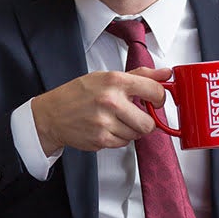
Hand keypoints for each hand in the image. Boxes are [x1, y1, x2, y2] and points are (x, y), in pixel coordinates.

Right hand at [31, 67, 171, 154]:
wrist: (52, 114)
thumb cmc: (79, 93)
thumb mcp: (107, 76)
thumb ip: (140, 75)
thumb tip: (166, 73)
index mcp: (115, 81)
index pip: (155, 91)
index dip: (160, 99)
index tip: (156, 101)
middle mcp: (111, 101)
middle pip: (149, 123)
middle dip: (146, 121)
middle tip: (136, 115)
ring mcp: (106, 122)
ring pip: (136, 135)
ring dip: (130, 130)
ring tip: (115, 120)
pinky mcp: (101, 140)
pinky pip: (123, 143)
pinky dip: (118, 138)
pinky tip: (106, 127)